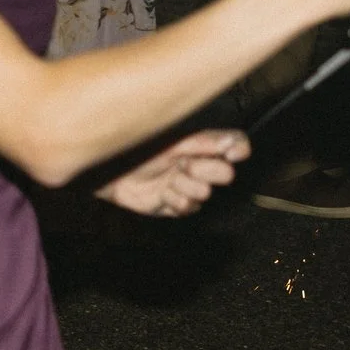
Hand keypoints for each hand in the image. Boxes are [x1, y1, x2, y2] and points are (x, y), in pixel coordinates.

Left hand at [98, 130, 249, 216]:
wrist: (111, 172)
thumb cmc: (137, 149)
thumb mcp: (172, 142)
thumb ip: (204, 143)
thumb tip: (235, 143)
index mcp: (201, 144)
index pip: (235, 144)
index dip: (238, 149)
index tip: (233, 153)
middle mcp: (200, 165)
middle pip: (226, 173)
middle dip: (205, 170)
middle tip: (182, 165)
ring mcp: (190, 187)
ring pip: (204, 193)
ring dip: (183, 185)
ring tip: (166, 178)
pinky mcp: (178, 205)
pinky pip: (188, 207)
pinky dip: (172, 200)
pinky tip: (160, 192)